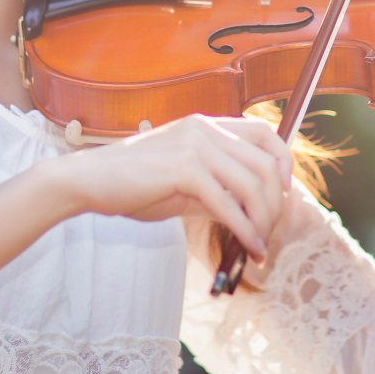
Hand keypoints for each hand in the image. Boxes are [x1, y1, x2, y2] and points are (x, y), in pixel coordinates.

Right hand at [52, 113, 291, 259]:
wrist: (90, 181)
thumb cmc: (133, 184)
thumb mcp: (184, 183)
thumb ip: (218, 190)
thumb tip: (251, 214)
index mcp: (207, 125)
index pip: (265, 134)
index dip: (284, 163)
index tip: (285, 194)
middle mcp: (206, 129)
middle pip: (266, 164)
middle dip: (276, 204)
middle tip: (271, 233)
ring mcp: (196, 146)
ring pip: (254, 184)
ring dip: (264, 221)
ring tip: (260, 247)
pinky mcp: (184, 169)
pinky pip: (229, 204)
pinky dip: (245, 230)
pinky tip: (248, 248)